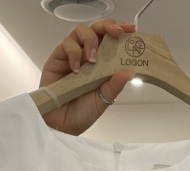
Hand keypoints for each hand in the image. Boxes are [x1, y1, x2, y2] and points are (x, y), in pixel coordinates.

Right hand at [41, 19, 135, 135]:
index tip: (131, 29)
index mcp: (103, 64)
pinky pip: (66, 44)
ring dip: (90, 40)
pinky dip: (73, 53)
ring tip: (92, 60)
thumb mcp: (104, 99)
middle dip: (108, 26)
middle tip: (116, 33)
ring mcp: (73, 55)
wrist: (62, 125)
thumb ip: (115, 85)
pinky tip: (76, 68)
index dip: (121, 30)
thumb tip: (129, 71)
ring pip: (81, 31)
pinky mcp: (58, 57)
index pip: (112, 40)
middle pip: (97, 28)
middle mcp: (88, 56)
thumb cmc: (82, 113)